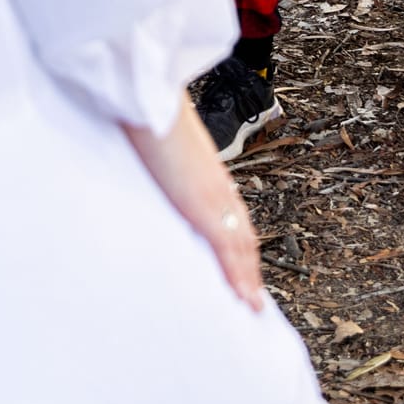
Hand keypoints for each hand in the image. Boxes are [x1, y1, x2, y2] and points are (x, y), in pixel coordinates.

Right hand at [123, 101, 263, 310]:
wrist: (149, 98)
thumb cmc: (150, 113)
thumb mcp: (160, 143)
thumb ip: (165, 166)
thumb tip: (152, 176)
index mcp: (209, 173)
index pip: (233, 217)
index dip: (241, 245)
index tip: (243, 266)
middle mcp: (219, 187)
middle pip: (244, 236)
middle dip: (250, 267)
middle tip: (253, 296)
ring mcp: (214, 198)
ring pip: (242, 247)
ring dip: (248, 277)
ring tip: (251, 305)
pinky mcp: (203, 207)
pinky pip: (226, 251)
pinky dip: (238, 278)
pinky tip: (243, 299)